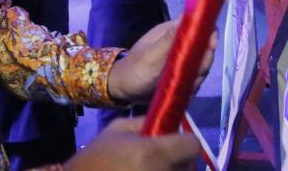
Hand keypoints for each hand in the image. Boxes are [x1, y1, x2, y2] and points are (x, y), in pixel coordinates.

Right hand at [64, 117, 199, 170]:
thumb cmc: (96, 158)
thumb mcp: (116, 130)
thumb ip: (145, 122)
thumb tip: (168, 125)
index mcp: (153, 153)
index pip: (192, 145)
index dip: (186, 142)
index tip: (176, 143)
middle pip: (190, 168)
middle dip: (181, 162)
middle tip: (164, 159)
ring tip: (154, 168)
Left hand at [107, 21, 216, 102]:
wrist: (123, 89)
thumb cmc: (135, 69)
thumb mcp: (151, 55)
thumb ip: (171, 39)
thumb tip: (191, 16)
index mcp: (172, 32)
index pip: (197, 27)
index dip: (208, 34)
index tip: (212, 46)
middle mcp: (179, 44)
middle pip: (203, 48)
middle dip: (205, 60)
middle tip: (198, 73)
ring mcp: (182, 59)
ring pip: (201, 65)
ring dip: (199, 75)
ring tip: (189, 84)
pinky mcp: (182, 74)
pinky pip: (195, 77)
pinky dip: (194, 84)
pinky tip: (187, 91)